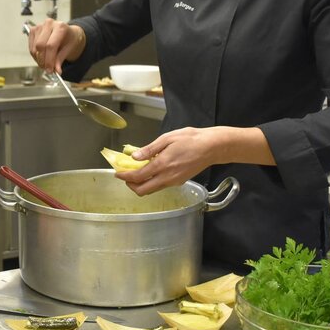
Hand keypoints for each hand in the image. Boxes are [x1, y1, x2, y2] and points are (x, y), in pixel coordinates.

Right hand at [27, 18, 84, 72]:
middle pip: (40, 46)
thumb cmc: (69, 40)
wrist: (67, 33)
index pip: (51, 45)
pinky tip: (41, 58)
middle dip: (43, 61)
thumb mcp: (69, 50)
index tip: (50, 70)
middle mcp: (49, 24)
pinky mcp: (33, 30)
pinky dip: (35, 56)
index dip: (49, 60)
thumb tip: (56, 71)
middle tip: (47, 69)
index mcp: (60, 27)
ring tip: (45, 64)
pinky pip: (31, 47)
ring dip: (38, 60)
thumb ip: (60, 60)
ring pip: (34, 48)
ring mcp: (39, 26)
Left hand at [116, 126, 273, 195]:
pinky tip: (152, 170)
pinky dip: (152, 181)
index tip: (117, 173)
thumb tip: (134, 157)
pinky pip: (160, 186)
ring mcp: (173, 182)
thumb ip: (149, 149)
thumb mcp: (167, 138)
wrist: (212, 147)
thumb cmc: (191, 139)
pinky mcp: (179, 182)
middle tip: (125, 175)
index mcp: (162, 165)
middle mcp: (167, 177)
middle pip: (142, 190)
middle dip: (130, 185)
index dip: (124, 176)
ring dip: (141, 184)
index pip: (137, 177)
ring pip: (151, 190)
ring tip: (136, 171)